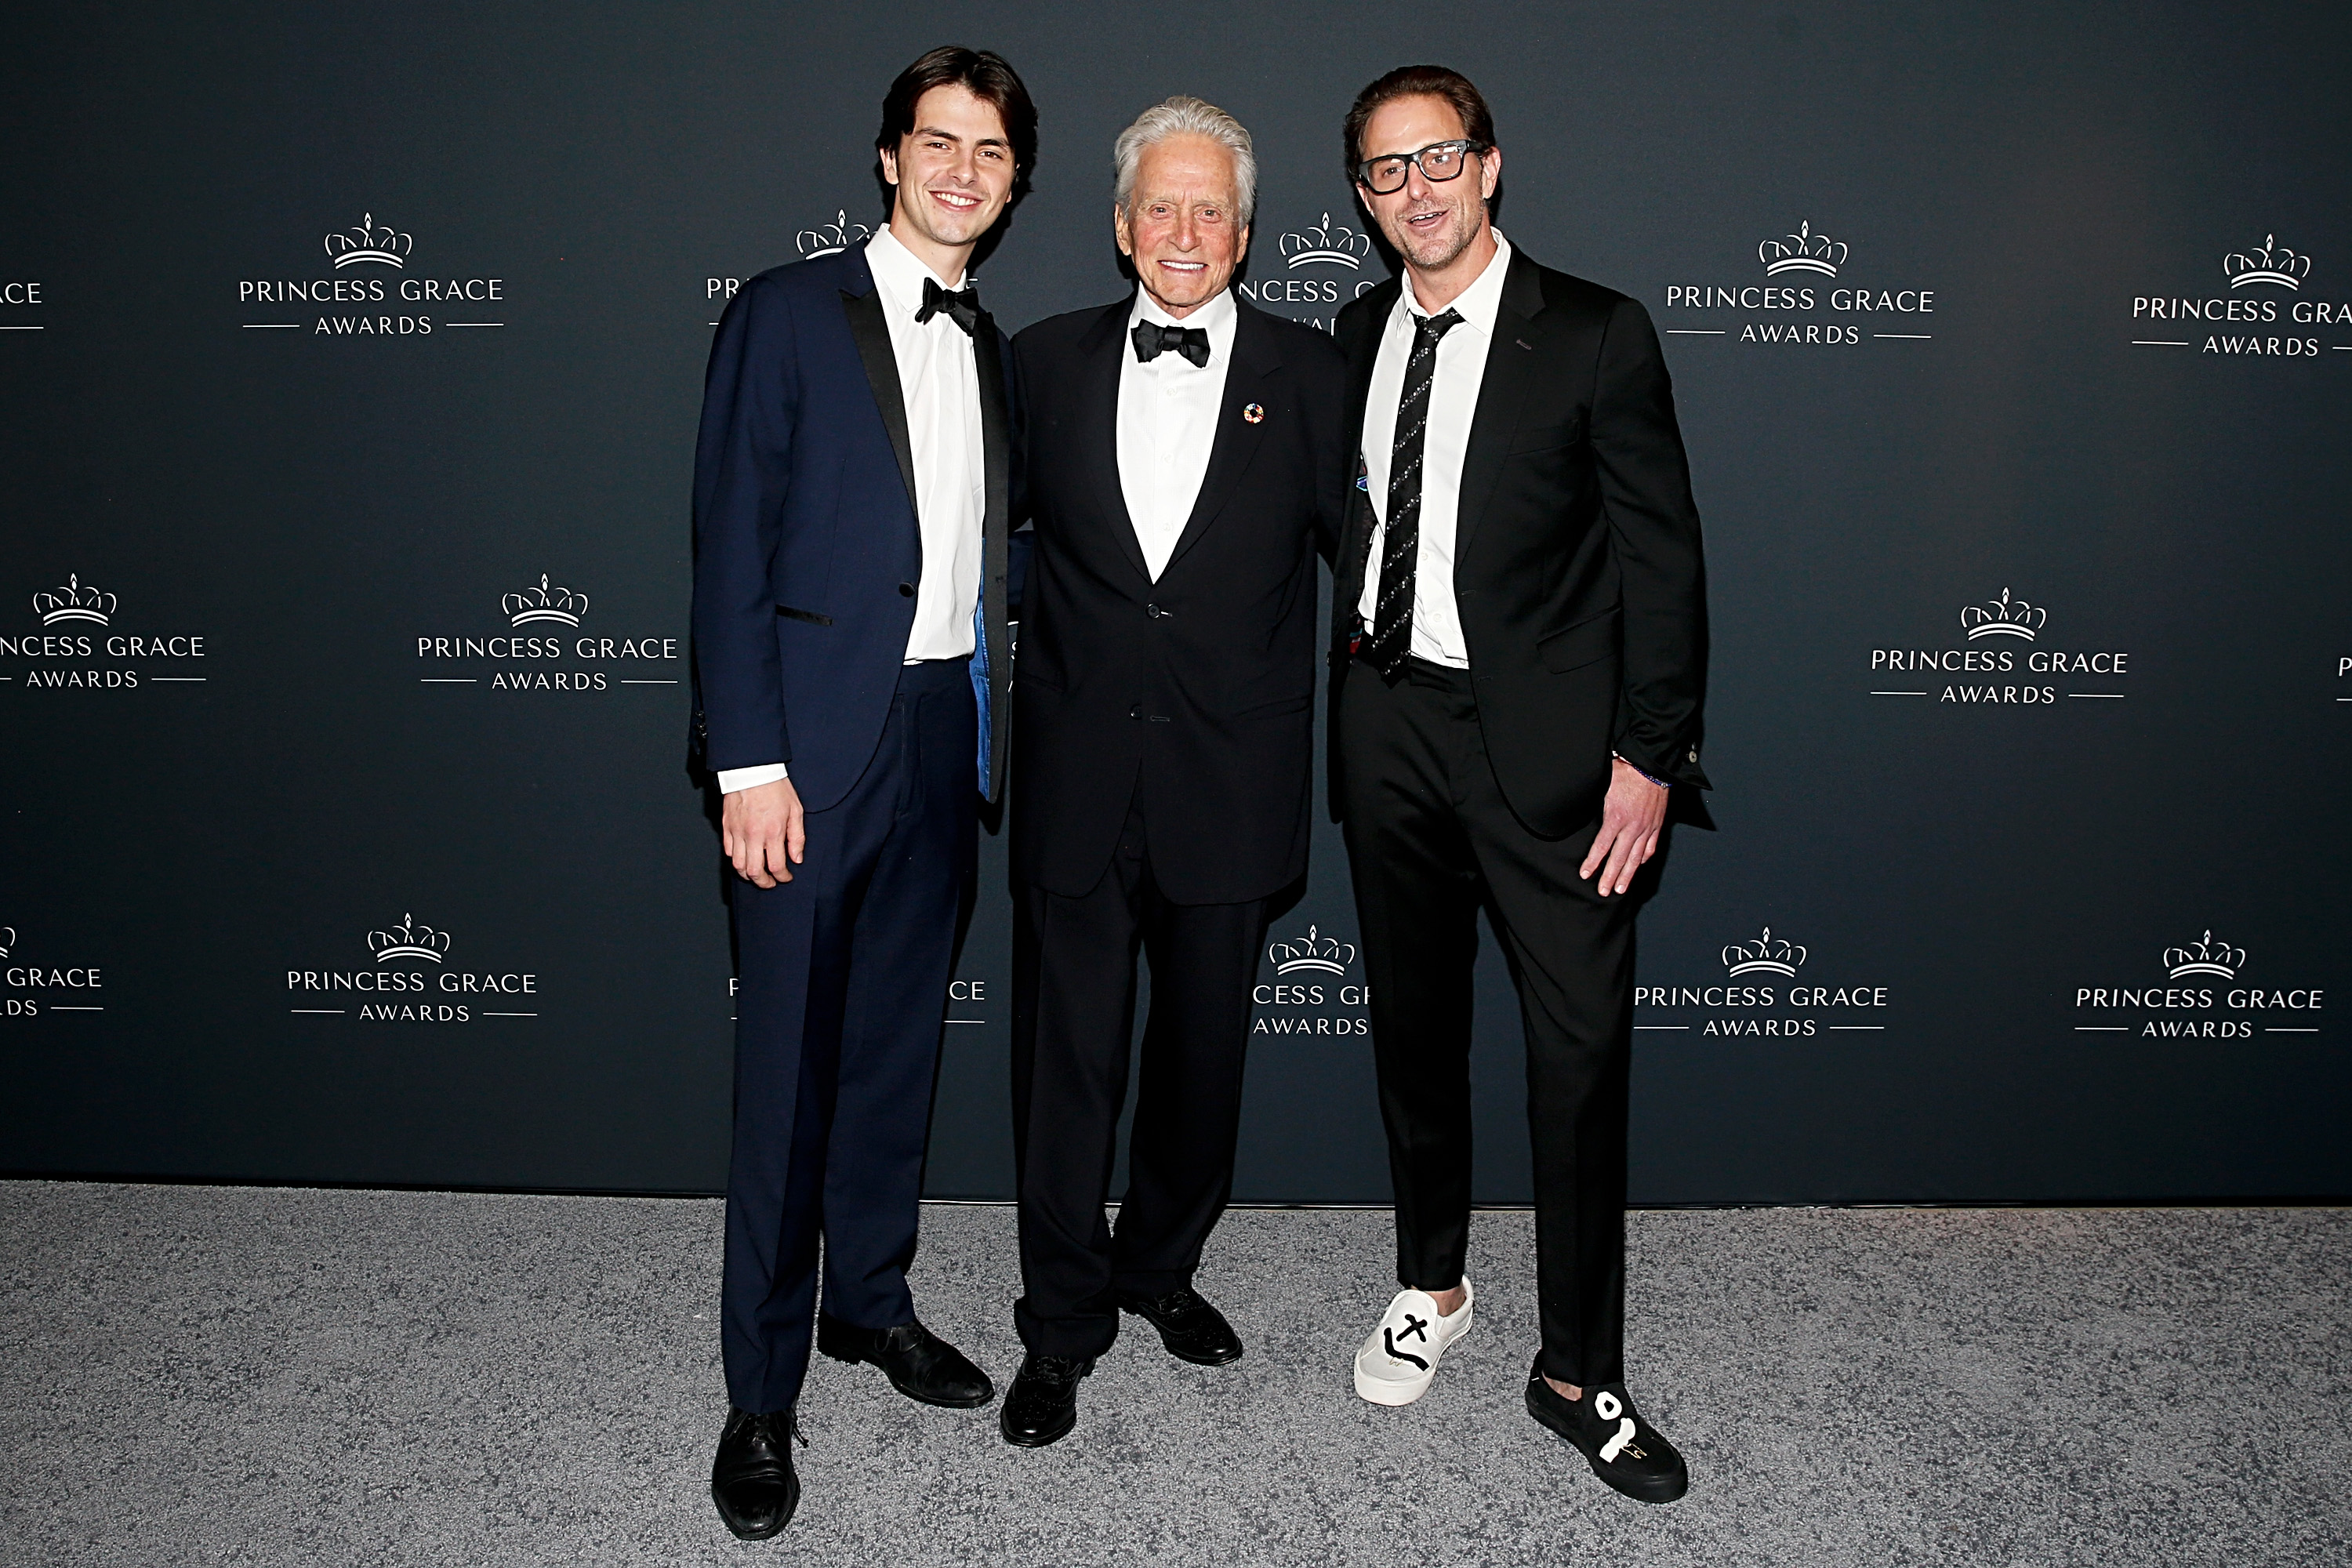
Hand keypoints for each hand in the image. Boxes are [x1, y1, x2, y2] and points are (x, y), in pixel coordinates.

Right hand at [722, 777, 804, 886]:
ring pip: (738, 865)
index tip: (786, 877)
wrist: (753, 769)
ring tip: (757, 874)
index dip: (782, 877)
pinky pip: (728, 851)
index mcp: (773, 832)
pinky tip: (745, 859)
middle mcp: (753, 835)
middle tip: (770, 882)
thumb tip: (796, 858)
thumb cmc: (776, 787)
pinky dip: (736, 860)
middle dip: (764, 882)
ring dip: (748, 874)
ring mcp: (737, 832)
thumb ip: (797, 837)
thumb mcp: (796, 810)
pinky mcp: (726, 826)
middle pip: (754, 872)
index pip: (776, 866)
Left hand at [1578, 757, 1667, 897]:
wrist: (1652, 765)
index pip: (1602, 846)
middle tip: (1604, 892)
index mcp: (1616, 817)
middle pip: (1619, 858)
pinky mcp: (1657, 825)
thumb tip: (1573, 804)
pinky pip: (1651, 846)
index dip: (1593, 862)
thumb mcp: (1603, 784)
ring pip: (1636, 857)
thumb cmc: (1626, 771)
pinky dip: (1644, 858)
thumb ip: (1591, 800)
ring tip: (1620, 888)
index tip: (1585, 874)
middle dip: (1610, 876)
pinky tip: (1638, 865)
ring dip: (1627, 875)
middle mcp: (1632, 826)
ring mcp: (1646, 827)